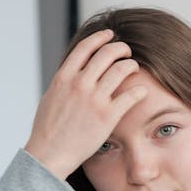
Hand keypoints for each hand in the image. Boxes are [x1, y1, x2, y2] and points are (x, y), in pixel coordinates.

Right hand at [23, 29, 147, 178]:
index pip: (86, 47)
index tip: (110, 35)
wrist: (49, 154)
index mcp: (64, 77)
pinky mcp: (107, 116)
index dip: (100, 37)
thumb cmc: (48, 130)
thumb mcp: (51, 98)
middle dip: (120, 48)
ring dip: (131, 65)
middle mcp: (79, 84)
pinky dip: (139, 90)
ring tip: (134, 68)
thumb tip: (72, 73)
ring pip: (121, 69)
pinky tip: (142, 91)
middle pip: (107, 53)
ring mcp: (94, 99)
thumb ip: (64, 83)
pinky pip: (130, 95)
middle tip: (127, 52)